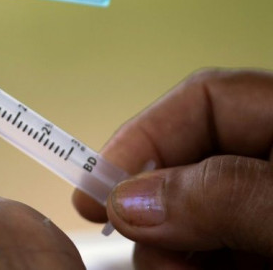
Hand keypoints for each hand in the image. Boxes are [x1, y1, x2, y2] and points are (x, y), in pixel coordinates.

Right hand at [73, 69, 272, 267]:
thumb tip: (129, 200)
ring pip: (199, 218)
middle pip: (191, 165)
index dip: (143, 136)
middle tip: (133, 239)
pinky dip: (196, 268)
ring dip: (170, 249)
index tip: (97, 182)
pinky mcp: (272, 252)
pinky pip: (220, 255)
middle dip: (154, 206)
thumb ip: (217, 195)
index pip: (203, 100)